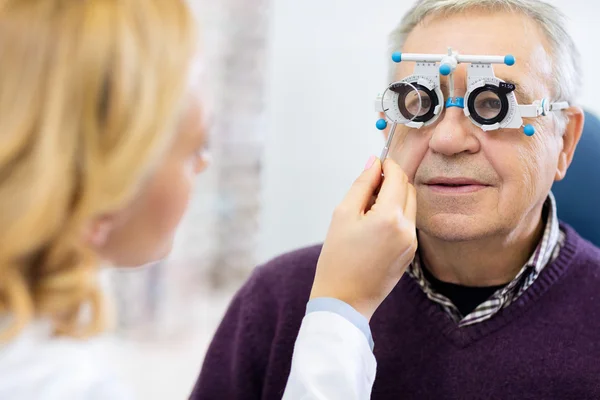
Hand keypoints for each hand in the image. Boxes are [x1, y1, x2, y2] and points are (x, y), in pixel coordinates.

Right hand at [310, 156, 417, 319]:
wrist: (344, 300)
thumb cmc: (338, 259)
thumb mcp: (342, 214)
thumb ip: (361, 185)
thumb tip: (374, 163)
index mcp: (390, 217)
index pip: (398, 177)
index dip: (388, 165)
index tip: (376, 163)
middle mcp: (407, 229)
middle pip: (408, 189)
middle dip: (392, 181)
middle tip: (368, 188)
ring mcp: (412, 243)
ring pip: (410, 206)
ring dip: (394, 198)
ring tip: (367, 211)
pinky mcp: (411, 253)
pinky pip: (407, 224)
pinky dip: (395, 216)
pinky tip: (373, 228)